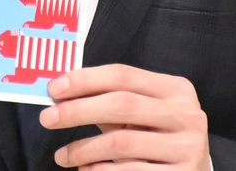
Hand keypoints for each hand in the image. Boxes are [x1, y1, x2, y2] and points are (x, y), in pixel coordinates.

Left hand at [41, 64, 209, 169]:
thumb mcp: (142, 114)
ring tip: (62, 155)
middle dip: (78, 110)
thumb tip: (61, 95)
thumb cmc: (159, 136)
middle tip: (48, 117)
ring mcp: (187, 147)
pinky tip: (85, 170)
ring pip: (122, 142)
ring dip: (84, 148)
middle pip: (121, 104)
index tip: (54, 88)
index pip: (123, 75)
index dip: (85, 79)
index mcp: (176, 88)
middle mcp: (186, 114)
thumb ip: (110, 101)